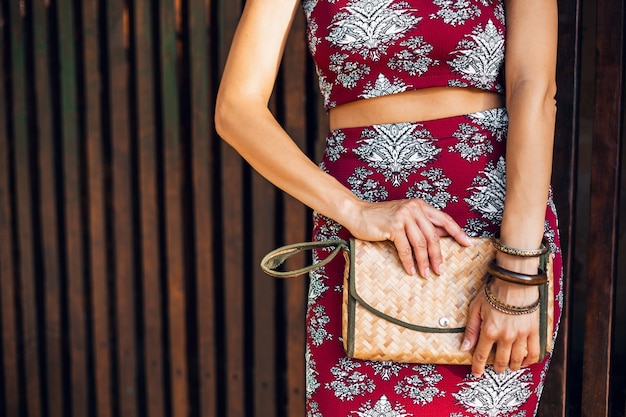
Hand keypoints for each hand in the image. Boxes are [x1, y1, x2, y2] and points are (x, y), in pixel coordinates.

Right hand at [343, 198, 470, 277]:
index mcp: (420, 205)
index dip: (457, 232)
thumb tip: (440, 237)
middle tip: (440, 270)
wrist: (357, 213)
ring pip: (420, 244)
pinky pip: (405, 248)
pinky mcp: (393, 226)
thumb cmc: (380, 217)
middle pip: (433, 236)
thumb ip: (420, 225)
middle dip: (438, 256)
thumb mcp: (404, 217)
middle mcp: (414, 208)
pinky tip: (410, 270)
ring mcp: (403, 216)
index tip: (467, 244)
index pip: (444, 219)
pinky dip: (409, 262)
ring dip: (424, 262)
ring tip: (426, 274)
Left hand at [462, 279, 540, 376]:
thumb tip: (464, 347)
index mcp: (489, 331)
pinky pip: (534, 353)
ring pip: (517, 360)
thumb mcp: (475, 308)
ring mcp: (521, 335)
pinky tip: (523, 362)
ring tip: (508, 366)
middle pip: (501, 361)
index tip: (476, 373)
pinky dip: (529, 361)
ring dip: (511, 366)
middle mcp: (506, 336)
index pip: (482, 355)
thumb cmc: (494, 292)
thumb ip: (471, 329)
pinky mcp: (534, 332)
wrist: (516, 282)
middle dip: (497, 368)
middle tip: (495, 369)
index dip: (478, 367)